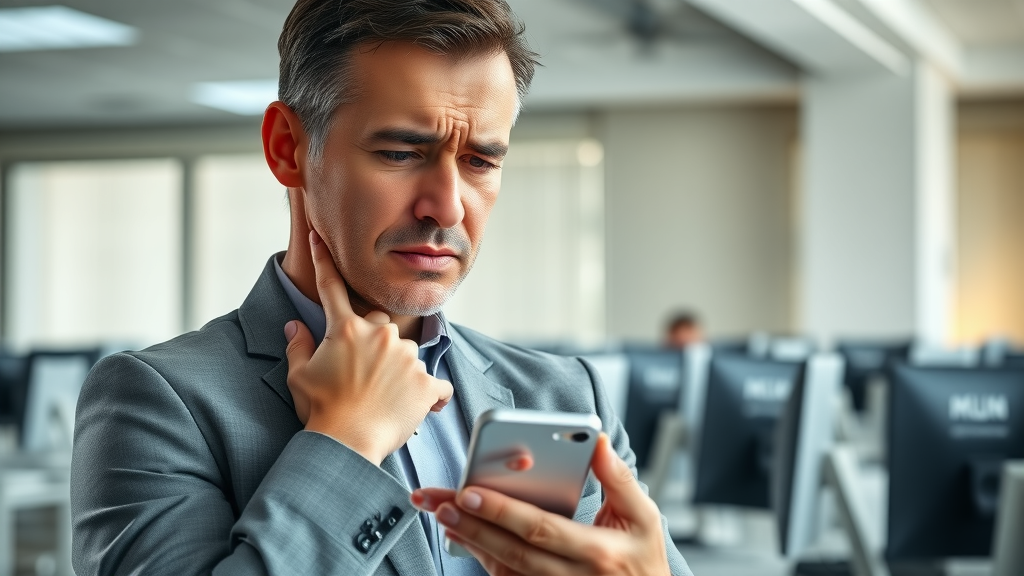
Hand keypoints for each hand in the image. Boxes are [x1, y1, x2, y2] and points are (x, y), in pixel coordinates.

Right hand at [283, 229, 453, 464]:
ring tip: (381, 401)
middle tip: (360, 375)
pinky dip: (431, 395)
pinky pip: (436, 384)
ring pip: (406, 353)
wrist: (347, 444)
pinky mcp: (426, 382)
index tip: (319, 237)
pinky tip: (420, 408)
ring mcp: (406, 357)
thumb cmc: (320, 411)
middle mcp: (380, 335)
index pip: (330, 287)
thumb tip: (293, 326)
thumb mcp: (299, 376)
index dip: (323, 261)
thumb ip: (299, 345)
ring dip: (398, 370)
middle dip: (372, 343)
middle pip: (378, 324)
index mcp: (346, 329)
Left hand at [410, 433, 670, 575]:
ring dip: (471, 543)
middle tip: (439, 503)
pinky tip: (465, 540)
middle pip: (512, 551)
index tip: (469, 491)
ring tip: (442, 517)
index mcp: (597, 552)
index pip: (540, 529)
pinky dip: (484, 561)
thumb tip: (597, 441)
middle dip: (472, 525)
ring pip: (505, 570)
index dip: (502, 511)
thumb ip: (619, 478)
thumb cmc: (644, 557)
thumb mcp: (644, 516)